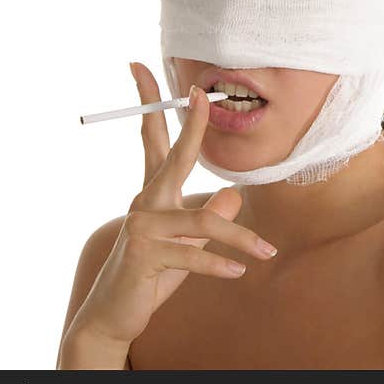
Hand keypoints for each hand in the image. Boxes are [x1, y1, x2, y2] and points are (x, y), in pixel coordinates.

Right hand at [67, 62, 277, 346]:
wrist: (115, 314)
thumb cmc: (152, 274)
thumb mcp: (188, 244)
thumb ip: (207, 216)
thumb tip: (233, 193)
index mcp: (153, 195)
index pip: (154, 142)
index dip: (154, 106)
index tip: (146, 68)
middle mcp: (145, 203)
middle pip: (173, 157)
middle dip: (191, 124)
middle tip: (202, 93)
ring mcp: (142, 228)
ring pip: (204, 221)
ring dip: (241, 238)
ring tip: (268, 254)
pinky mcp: (145, 255)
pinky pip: (193, 255)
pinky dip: (218, 264)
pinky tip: (237, 272)